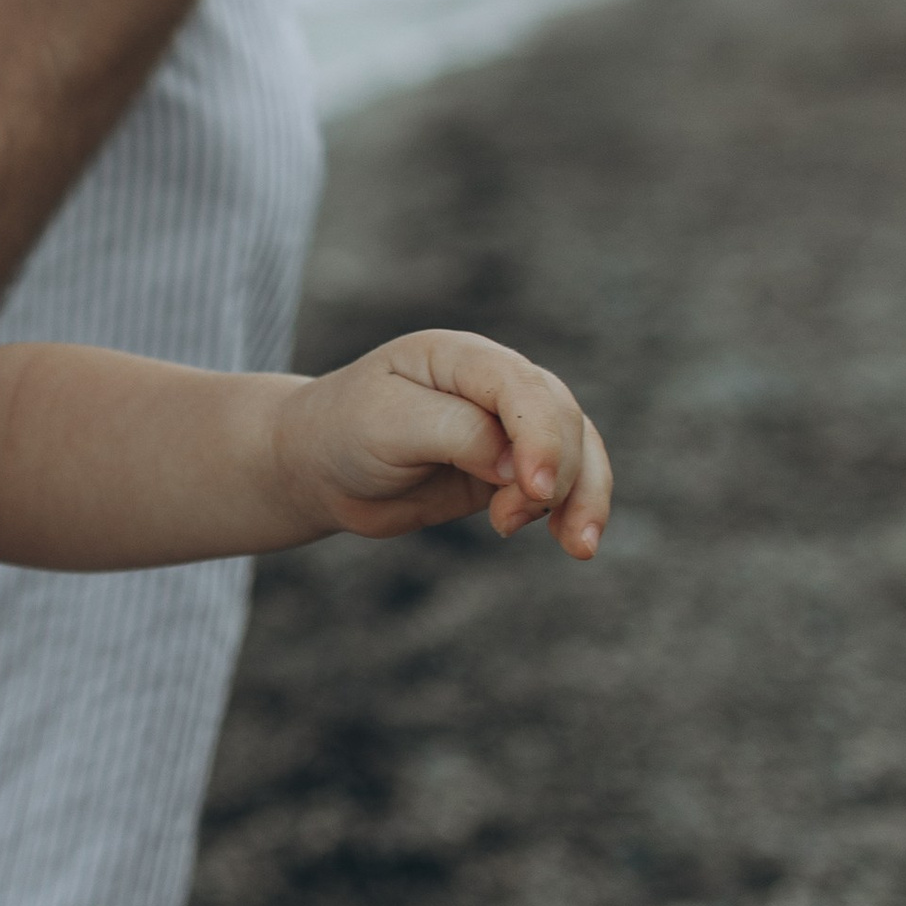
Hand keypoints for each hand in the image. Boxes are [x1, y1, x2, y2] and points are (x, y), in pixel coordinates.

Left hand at [278, 330, 611, 556]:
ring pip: (578, 450)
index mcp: (461, 357)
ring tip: (577, 548)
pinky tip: (570, 542)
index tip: (534, 487)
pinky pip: (563, 483)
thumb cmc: (343, 433)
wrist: (320, 467)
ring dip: (585, 497)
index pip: (522, 387)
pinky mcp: (510, 468)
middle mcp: (494, 384)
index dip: (540, 435)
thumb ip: (456, 434)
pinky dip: (573, 510)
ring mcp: (508, 426)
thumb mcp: (386, 425)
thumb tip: (520, 464)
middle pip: (562, 417)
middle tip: (510, 520)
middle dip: (560, 473)